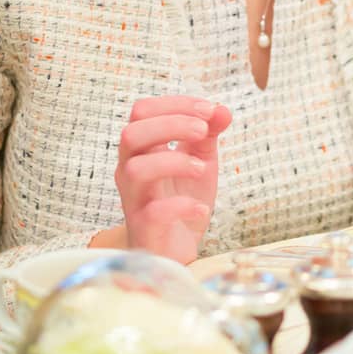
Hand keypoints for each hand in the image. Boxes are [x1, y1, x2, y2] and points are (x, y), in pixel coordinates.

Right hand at [111, 95, 230, 263]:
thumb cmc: (182, 198)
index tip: (209, 110)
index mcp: (142, 149)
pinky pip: (154, 212)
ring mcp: (134, 199)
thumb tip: (222, 110)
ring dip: (175, 162)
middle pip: (131, 134)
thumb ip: (209, 134)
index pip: (142, 111)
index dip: (175, 104)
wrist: (176, 249)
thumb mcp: (201, 160)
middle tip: (202, 131)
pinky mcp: (143, 228)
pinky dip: (182, 206)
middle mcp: (130, 170)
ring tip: (201, 169)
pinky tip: (201, 208)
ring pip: (136, 169)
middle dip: (171, 124)